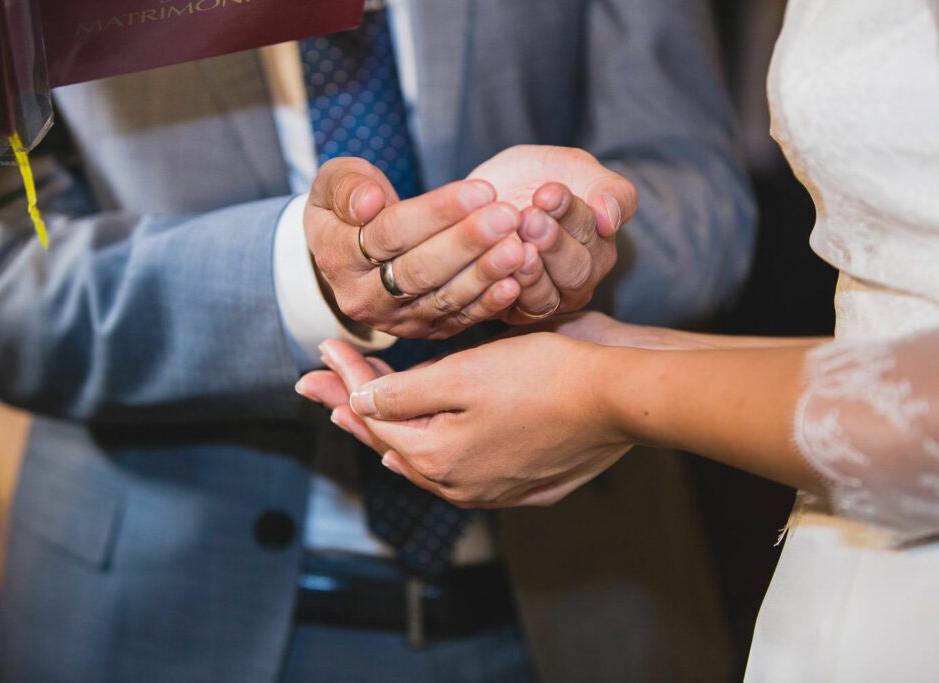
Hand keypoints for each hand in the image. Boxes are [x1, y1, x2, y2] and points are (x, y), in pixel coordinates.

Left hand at [298, 336, 632, 507]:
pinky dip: (432, 452)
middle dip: (353, 408)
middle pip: (394, 441)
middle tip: (318, 386)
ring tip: (356, 415)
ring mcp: (494, 488)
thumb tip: (356, 403)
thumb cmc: (545, 376)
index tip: (323, 349)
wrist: (620, 398)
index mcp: (438, 456)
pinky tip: (421, 450)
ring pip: (425, 459)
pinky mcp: (526, 482)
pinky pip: (462, 470)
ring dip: (389, 431)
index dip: (345, 379)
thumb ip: (403, 394)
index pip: (374, 415)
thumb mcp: (463, 376)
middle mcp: (460, 484)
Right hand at [305, 157, 526, 338]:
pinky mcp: (426, 330)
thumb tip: (369, 202)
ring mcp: (396, 320)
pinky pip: (459, 318)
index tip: (481, 189)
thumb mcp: (333, 184)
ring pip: (444, 298)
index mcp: (338, 257)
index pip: (391, 233)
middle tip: (508, 217)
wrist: (351, 254)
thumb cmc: (350, 208)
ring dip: (484, 273)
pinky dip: (489, 303)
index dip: (438, 212)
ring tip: (519, 246)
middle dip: (468, 242)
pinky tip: (515, 282)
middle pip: (421, 270)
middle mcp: (363, 298)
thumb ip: (346, 186)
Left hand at [468, 146, 636, 321]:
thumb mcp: (575, 167)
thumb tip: (611, 220)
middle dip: (553, 244)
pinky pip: (510, 311)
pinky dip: (502, 293)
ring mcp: (546, 299)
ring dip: (530, 272)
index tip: (546, 193)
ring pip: (545, 297)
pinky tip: (494, 271)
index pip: (594, 233)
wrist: (488, 192)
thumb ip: (607, 190)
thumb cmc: (538, 176)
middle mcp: (578, 279)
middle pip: (575, 271)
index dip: (571, 214)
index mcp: (599, 246)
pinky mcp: (511, 312)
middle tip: (529, 218)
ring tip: (515, 244)